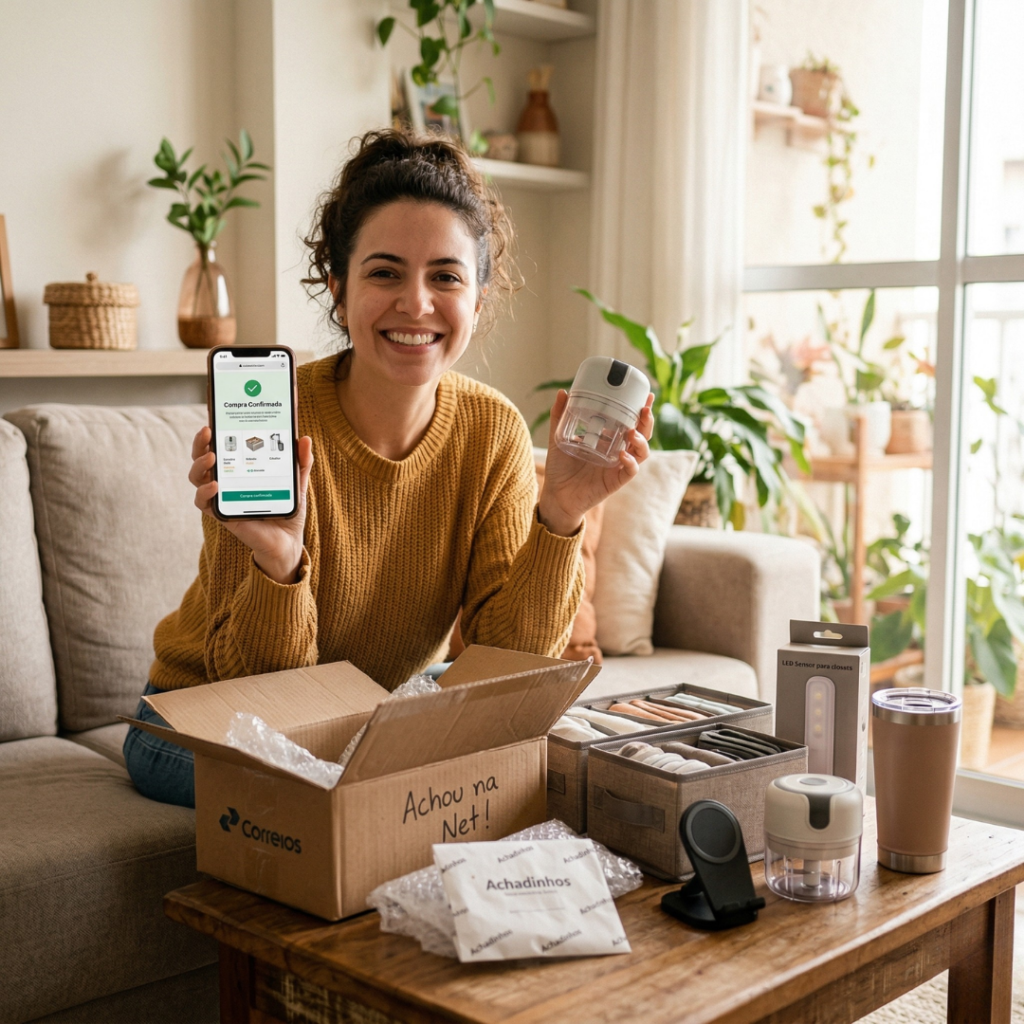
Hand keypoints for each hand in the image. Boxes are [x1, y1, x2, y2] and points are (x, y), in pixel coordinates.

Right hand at [189, 426, 314, 583]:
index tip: (213, 417)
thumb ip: (301, 462)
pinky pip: (203, 503)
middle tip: (207, 431)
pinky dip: (205, 492)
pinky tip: (215, 485)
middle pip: (202, 458)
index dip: (212, 433)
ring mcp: (221, 497)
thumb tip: (305, 439)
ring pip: (197, 477)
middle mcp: (226, 480)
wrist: (288, 541)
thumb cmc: (287, 509)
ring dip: (199, 464)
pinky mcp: (222, 515)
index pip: (220, 446)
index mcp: (239, 469)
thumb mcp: (296, 482)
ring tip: (212, 456)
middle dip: (200, 443)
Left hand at [537, 391, 653, 535]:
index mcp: (608, 439)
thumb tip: (562, 393)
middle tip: (645, 408)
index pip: (630, 420)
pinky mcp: (616, 480)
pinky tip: (623, 454)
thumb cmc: (560, 467)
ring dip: (641, 440)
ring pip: (642, 451)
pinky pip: (630, 470)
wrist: (555, 494)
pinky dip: (630, 462)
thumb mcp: (558, 438)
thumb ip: (559, 417)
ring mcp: (618, 465)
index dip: (639, 408)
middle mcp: (618, 450)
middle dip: (647, 420)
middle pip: (642, 433)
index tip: (646, 394)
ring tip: (632, 431)